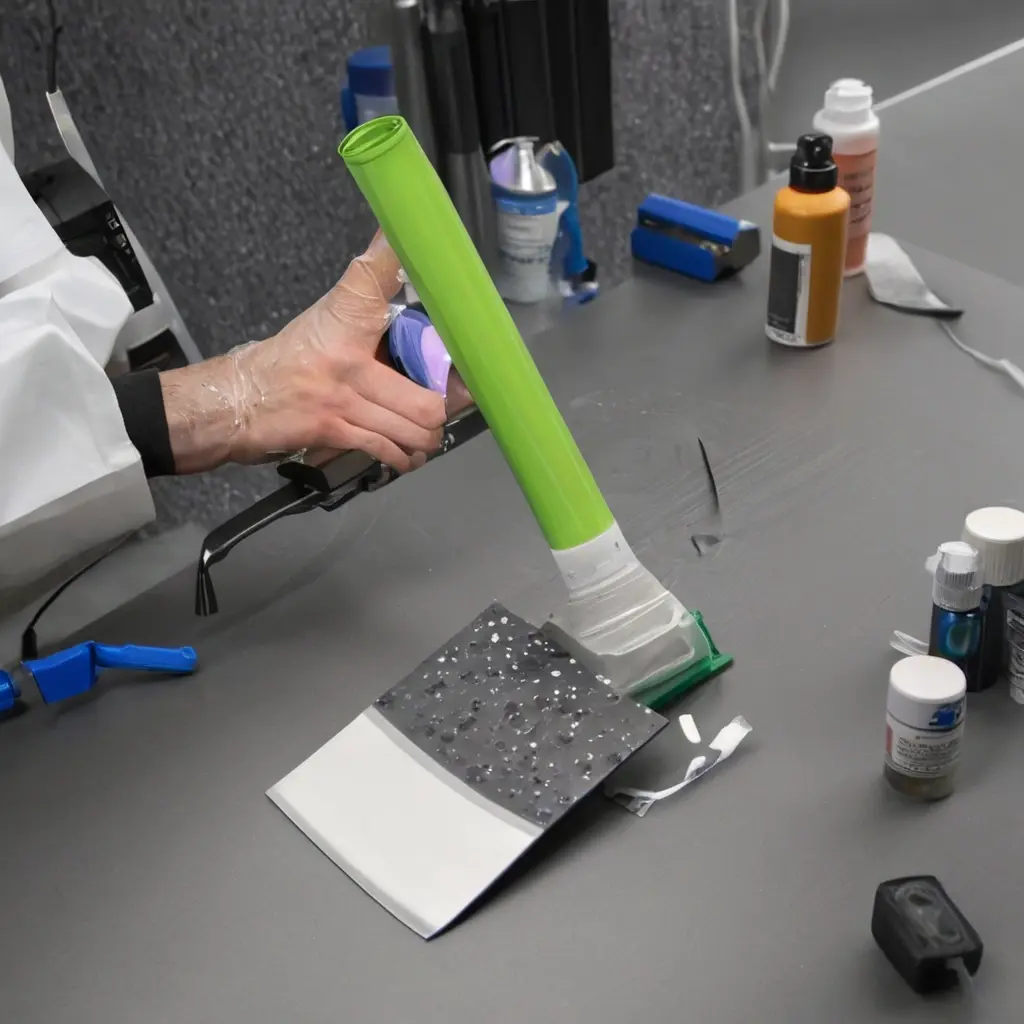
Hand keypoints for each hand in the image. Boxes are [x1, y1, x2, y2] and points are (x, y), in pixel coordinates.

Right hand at [160, 232, 447, 473]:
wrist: (236, 398)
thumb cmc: (288, 359)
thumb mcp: (329, 314)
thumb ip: (369, 287)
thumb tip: (396, 242)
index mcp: (347, 318)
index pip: (376, 274)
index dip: (397, 257)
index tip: (425, 251)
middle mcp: (348, 360)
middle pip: (425, 397)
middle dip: (442, 411)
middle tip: (449, 405)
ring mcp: (341, 399)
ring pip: (411, 427)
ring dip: (426, 439)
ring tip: (428, 434)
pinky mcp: (331, 431)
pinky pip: (382, 448)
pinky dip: (400, 457)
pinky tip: (406, 455)